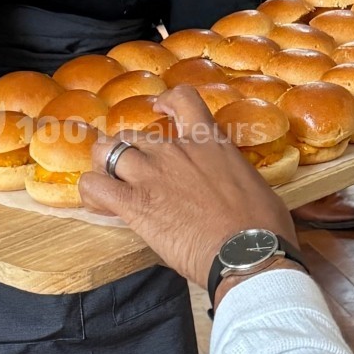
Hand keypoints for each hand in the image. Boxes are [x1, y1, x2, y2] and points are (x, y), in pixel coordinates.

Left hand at [79, 85, 298, 290]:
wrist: (249, 254)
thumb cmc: (261, 227)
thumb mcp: (253, 185)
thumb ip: (231, 175)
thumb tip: (234, 186)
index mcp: (208, 141)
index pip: (182, 98)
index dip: (165, 101)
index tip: (158, 108)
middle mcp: (175, 150)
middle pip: (132, 134)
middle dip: (127, 150)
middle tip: (130, 171)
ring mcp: (150, 174)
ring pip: (105, 151)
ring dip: (103, 167)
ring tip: (107, 184)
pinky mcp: (134, 203)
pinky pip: (94, 185)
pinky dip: (91, 192)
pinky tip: (98, 203)